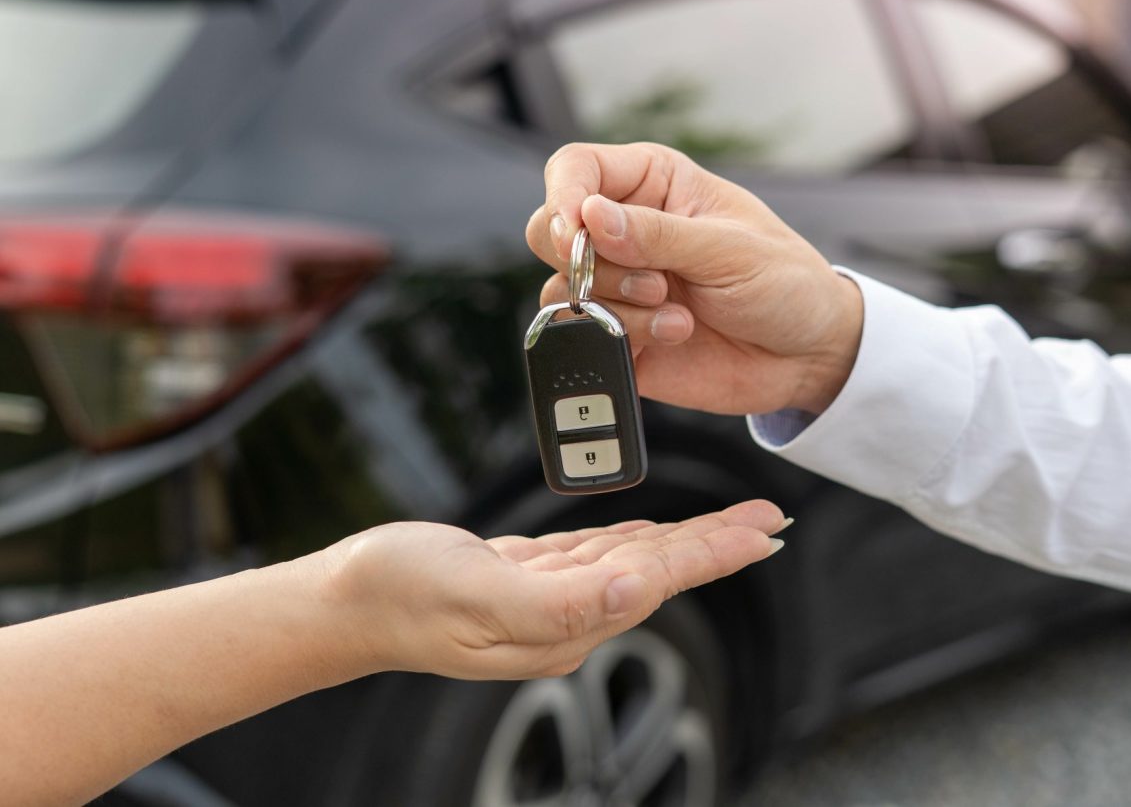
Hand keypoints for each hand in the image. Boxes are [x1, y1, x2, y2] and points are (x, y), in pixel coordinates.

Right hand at [319, 501, 786, 679]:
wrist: (346, 601)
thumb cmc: (401, 597)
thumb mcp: (477, 595)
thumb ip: (559, 602)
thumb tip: (637, 593)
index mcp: (563, 625)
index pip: (657, 582)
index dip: (713, 554)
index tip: (763, 534)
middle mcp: (565, 618)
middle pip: (659, 572)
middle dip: (716, 544)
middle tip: (769, 520)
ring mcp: (546, 599)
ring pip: (634, 560)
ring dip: (684, 539)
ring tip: (730, 525)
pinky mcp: (526, 577)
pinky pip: (595, 553)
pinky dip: (632, 537)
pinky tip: (653, 533)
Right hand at [527, 142, 863, 414]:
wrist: (807, 355)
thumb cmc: (784, 282)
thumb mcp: (729, 248)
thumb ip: (657, 234)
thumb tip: (589, 217)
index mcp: (652, 184)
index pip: (576, 168)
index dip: (564, 195)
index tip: (576, 229)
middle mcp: (625, 230)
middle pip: (549, 229)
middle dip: (587, 260)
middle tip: (648, 279)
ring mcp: (618, 285)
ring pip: (562, 287)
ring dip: (616, 304)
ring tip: (675, 311)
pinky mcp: (617, 334)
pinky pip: (583, 334)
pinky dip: (623, 337)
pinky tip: (674, 333)